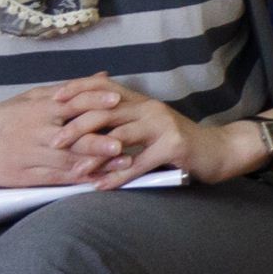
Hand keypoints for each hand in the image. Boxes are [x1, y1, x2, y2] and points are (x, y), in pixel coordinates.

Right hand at [0, 78, 129, 188]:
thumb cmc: (0, 117)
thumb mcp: (29, 98)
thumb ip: (67, 90)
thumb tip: (102, 76)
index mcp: (35, 110)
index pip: (69, 103)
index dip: (94, 101)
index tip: (117, 99)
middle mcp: (33, 133)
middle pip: (70, 137)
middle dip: (98, 141)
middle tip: (124, 142)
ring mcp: (27, 156)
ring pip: (66, 161)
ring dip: (96, 164)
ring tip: (123, 164)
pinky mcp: (22, 177)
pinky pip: (54, 179)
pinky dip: (77, 180)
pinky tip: (98, 180)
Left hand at [73, 83, 266, 186]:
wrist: (220, 150)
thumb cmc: (179, 142)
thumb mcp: (150, 125)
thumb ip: (123, 122)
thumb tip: (85, 125)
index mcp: (141, 101)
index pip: (103, 86)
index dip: (77, 90)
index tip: (53, 101)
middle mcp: (150, 108)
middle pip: (104, 111)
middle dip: (76, 126)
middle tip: (55, 142)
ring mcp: (162, 125)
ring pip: (118, 137)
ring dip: (93, 155)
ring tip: (75, 170)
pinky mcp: (173, 146)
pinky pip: (138, 163)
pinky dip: (118, 176)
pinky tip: (102, 186)